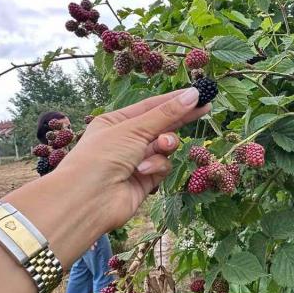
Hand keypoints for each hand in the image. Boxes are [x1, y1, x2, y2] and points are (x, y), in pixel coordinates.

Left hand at [55, 87, 208, 233]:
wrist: (88, 199)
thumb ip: (166, 114)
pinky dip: (156, 166)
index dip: (174, 100)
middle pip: (161, 126)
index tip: (198, 93)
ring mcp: (136, 161)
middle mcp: (126, 140)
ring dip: (165, 145)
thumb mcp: (134, 128)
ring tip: (161, 146)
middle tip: (205, 108)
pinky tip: (143, 170)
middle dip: (180, 119)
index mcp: (116, 122)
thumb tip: (193, 94)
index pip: (151, 106)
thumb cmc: (102, 155)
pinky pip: (162, 167)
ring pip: (164, 148)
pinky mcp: (145, 181)